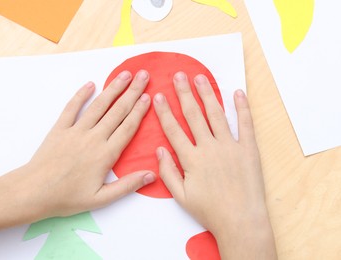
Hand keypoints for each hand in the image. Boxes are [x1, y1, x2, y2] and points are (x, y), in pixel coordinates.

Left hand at [24, 70, 155, 217]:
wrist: (34, 192)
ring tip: (124, 74)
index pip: (128, 127)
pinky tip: (90, 84)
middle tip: (143, 76)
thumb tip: (151, 174)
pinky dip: (81, 95)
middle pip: (117, 111)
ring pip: (99, 106)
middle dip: (132, 92)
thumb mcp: (101, 198)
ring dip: (113, 88)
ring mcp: (76, 131)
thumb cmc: (67, 197)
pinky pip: (72, 107)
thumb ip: (127, 185)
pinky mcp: (60, 129)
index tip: (148, 96)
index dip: (139, 110)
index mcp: (106, 154)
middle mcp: (93, 138)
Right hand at [153, 72, 275, 258]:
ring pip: (216, 114)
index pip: (173, 130)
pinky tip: (237, 93)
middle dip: (184, 94)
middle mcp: (209, 148)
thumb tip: (159, 151)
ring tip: (201, 78)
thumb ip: (167, 172)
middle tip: (178, 76)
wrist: (240, 220)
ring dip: (207, 94)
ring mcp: (230, 146)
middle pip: (193, 115)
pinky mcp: (248, 149)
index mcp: (191, 159)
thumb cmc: (209, 211)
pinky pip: (245, 124)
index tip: (158, 96)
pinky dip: (242, 107)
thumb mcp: (181, 196)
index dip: (164, 112)